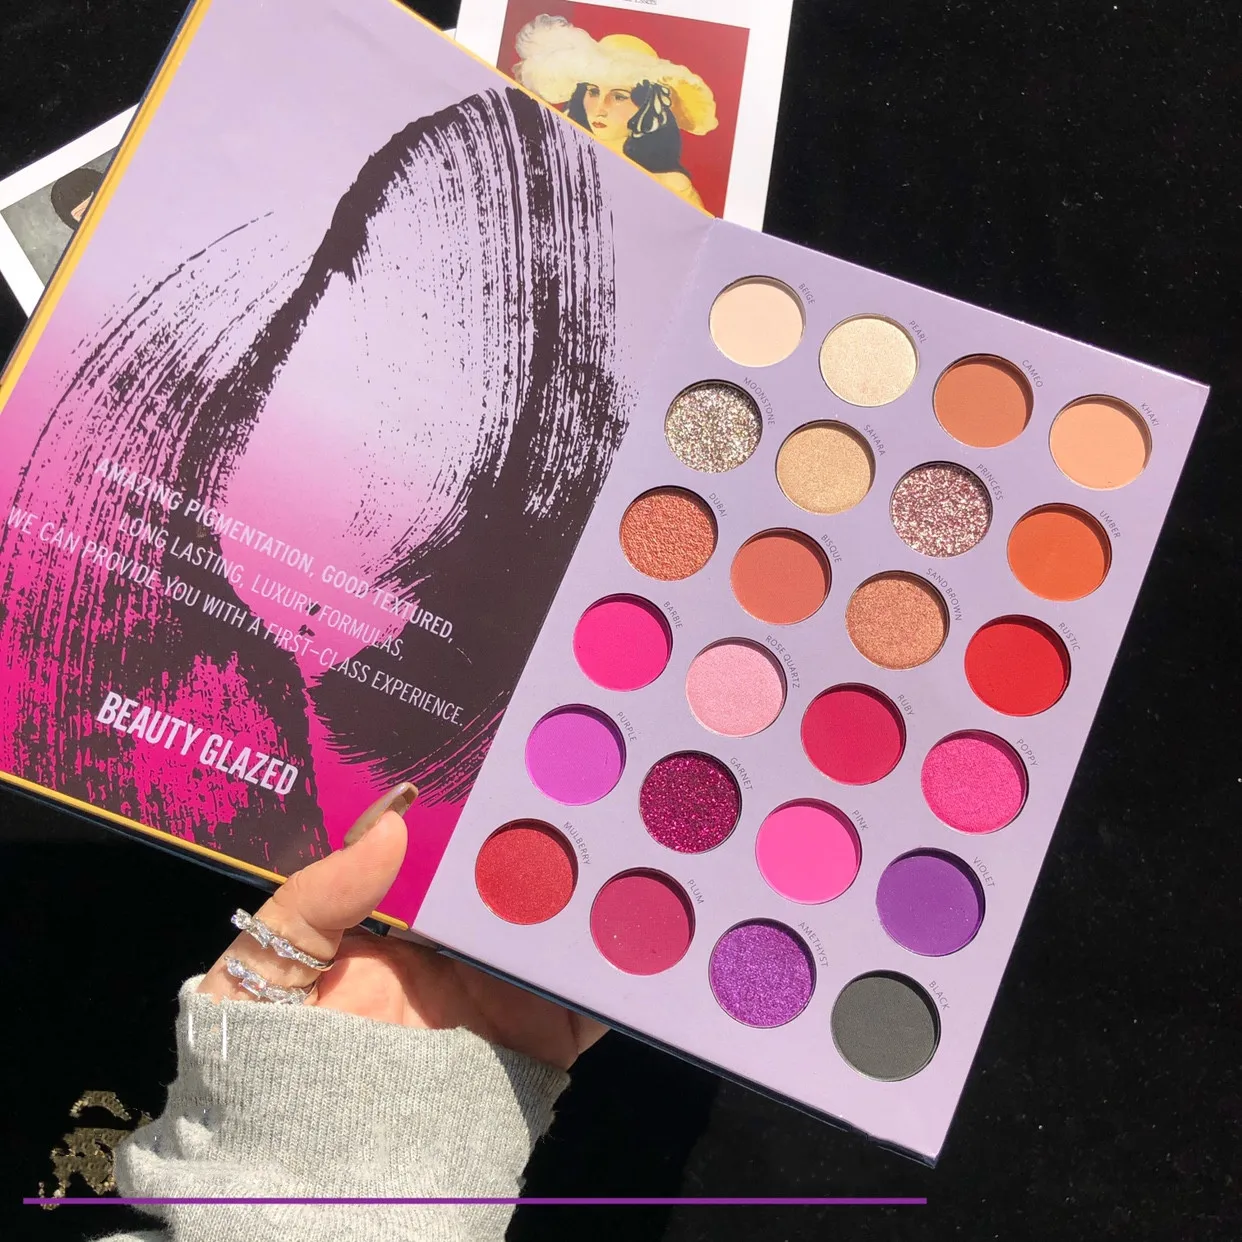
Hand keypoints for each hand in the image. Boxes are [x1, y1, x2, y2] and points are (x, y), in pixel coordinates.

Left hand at [198, 785, 606, 1070]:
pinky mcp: (545, 1035)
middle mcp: (461, 943)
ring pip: (561, 920)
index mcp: (399, 919)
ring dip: (596, 879)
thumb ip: (320, 894)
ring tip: (627, 823)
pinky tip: (646, 913)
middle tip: (587, 770)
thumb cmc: (274, 1067)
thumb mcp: (267, 967)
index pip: (446, 846)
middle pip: (516, 873)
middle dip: (549, 826)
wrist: (320, 1184)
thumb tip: (388, 822)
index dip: (475, 800)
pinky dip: (624, 957)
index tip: (507, 749)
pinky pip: (594, 990)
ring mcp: (507, 987)